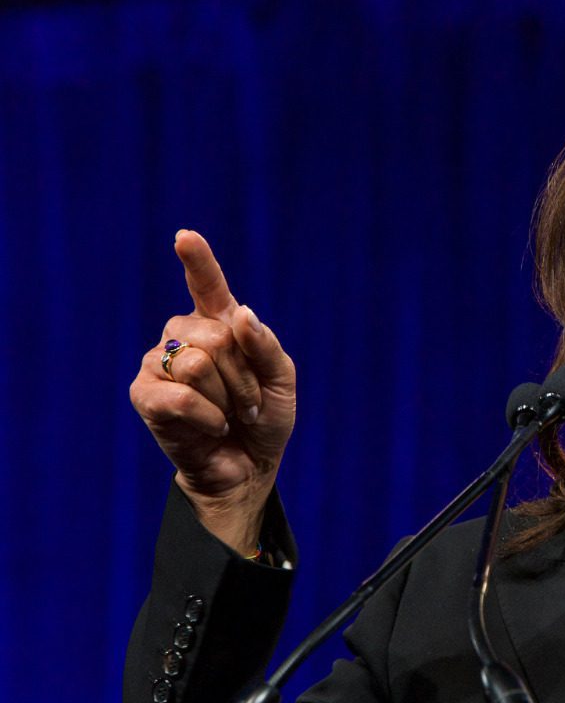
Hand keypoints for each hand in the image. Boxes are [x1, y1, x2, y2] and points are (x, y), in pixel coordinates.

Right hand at [129, 230, 296, 553]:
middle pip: (215, 335)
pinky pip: (180, 396)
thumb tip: (240, 314)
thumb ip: (265, 345)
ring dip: (228, 398)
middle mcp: (184, 336)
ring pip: (197, 364)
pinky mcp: (144, 395)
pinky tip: (211, 427)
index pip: (207, 286)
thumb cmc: (264, 419)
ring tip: (229, 415)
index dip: (198, 260)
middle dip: (243, 375)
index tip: (185, 236)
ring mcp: (159, 363)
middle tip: (247, 402)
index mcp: (220, 324)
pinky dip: (208, 417)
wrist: (248, 466)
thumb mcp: (282, 380)